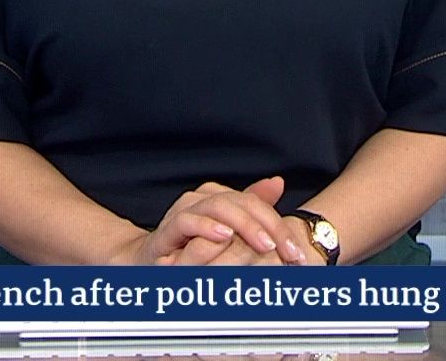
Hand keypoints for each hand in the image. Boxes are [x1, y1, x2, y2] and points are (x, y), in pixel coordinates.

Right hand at [122, 176, 304, 264]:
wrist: (149, 263)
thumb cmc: (190, 248)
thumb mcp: (226, 233)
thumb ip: (251, 208)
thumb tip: (278, 182)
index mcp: (220, 197)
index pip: (256, 203)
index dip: (278, 225)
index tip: (296, 251)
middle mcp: (202, 199)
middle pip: (241, 202)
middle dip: (268, 227)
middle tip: (287, 251)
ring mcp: (184, 211)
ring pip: (218, 207)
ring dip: (244, 226)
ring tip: (264, 243)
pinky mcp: (167, 230)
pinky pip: (186, 222)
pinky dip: (206, 227)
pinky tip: (224, 236)